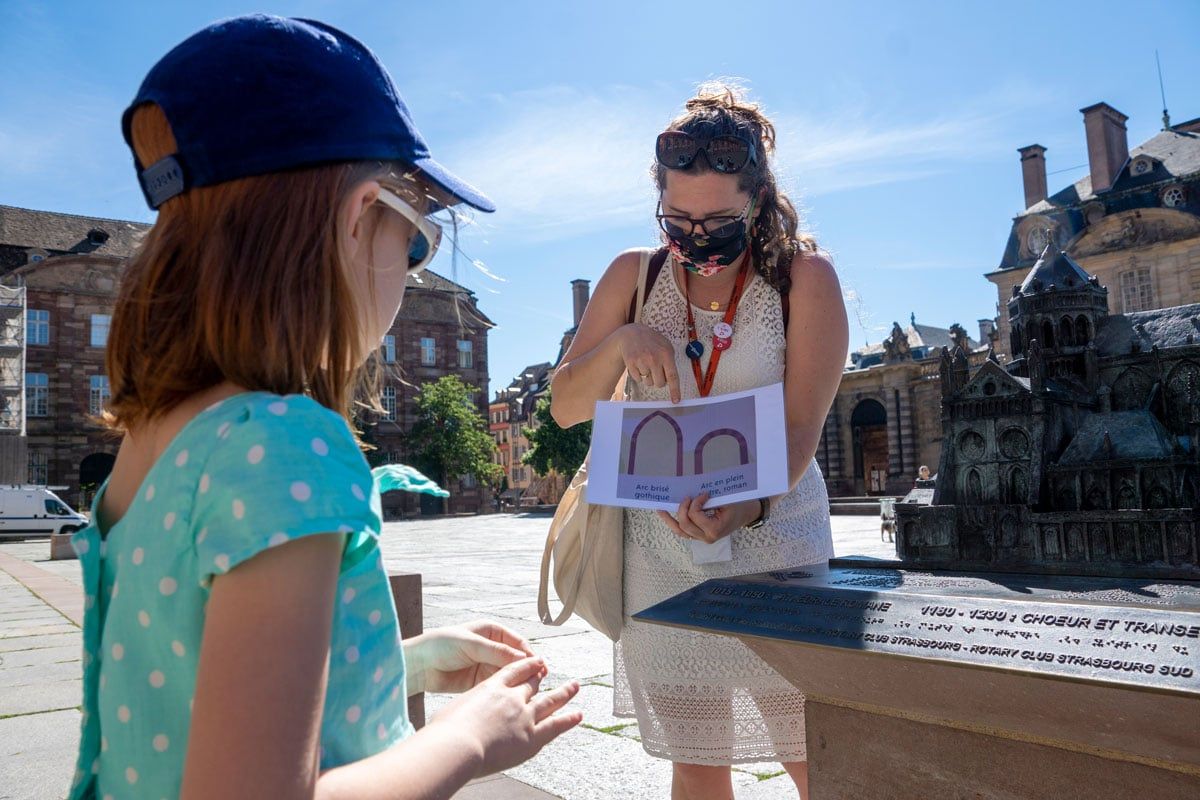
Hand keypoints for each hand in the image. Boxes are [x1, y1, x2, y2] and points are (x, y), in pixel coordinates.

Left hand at [406, 621, 534, 693]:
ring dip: (518, 681)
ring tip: (528, 690)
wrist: (418, 665)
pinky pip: (497, 684)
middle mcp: (492, 647)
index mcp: (492, 631)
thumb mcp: (470, 644)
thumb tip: (523, 658)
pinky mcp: (480, 681)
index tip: (538, 665)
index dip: (528, 654)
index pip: (517, 642)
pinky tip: (511, 696)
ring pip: (509, 673)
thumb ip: (496, 652)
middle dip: (527, 669)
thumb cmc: (440, 645)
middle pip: (516, 659)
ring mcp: (486, 664)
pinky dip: (505, 690)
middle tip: (538, 680)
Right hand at [431, 656, 581, 776]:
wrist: (457, 745)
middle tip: (549, 671)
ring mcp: (524, 715)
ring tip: (575, 686)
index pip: (512, 671)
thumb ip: (463, 713)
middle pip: (532, 684)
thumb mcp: (452, 713)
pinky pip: (555, 725)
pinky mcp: (532, 736)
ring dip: (564, 692)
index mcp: (491, 687)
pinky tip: (578, 714)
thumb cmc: (445, 732)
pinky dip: (568, 719)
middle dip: (541, 677)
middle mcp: (512, 697)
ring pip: (549, 700)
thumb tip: (458, 721)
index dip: (525, 666)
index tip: (534, 662)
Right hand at [616, 324, 680, 402]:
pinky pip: (638, 379)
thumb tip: (672, 382)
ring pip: (648, 382)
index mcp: (666, 354)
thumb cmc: (652, 342)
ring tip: (646, 363)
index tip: (676, 401)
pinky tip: (638, 363)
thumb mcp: (665, 346)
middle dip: (658, 381)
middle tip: (655, 371)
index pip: (672, 377)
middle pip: (659, 383)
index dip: (675, 390)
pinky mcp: (631, 363)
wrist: (631, 334)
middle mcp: (654, 358)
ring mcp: (642, 361)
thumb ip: (670, 362)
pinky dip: (639, 374)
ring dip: (648, 377)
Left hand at [656, 493, 758, 543]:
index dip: (696, 502)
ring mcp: (702, 539)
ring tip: (660, 509)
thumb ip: (709, 500)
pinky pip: (683, 533)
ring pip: (681, 531)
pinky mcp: (699, 536)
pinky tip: (665, 515)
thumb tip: (691, 494)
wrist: (746, 514)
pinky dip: (673, 524)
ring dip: (670, 520)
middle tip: (687, 497)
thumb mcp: (726, 501)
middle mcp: (707, 537)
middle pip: (685, 524)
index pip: (696, 515)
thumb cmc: (738, 506)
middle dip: (682, 509)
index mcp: (715, 530)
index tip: (704, 494)